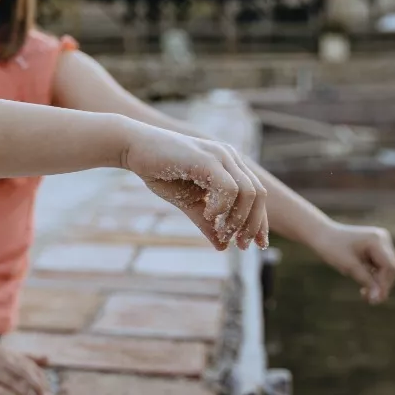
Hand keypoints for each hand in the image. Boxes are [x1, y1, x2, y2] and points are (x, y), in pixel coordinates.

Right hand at [123, 123, 268, 250]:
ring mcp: (220, 156)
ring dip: (237, 218)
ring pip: (248, 192)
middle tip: (239, 245)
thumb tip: (222, 246)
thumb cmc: (161, 172)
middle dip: (252, 224)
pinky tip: (207, 213)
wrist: (135, 148)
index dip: (259, 222)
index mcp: (230, 166)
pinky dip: (222, 206)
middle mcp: (230, 158)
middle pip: (258, 195)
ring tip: (221, 231)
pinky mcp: (207, 159)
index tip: (258, 245)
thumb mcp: (189, 203)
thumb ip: (207, 222)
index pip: (257, 196)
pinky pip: (228, 188)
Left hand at [310, 222, 394, 302]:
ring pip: (386, 270)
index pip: (389, 267)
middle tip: (369, 300)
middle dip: (382, 285)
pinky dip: (373, 277)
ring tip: (364, 295)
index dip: (384, 285)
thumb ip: (366, 280)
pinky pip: (379, 266)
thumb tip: (378, 298)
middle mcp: (383, 239)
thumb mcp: (349, 266)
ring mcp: (380, 243)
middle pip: (391, 269)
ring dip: (377, 283)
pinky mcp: (375, 248)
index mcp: (378, 240)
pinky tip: (364, 288)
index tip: (374, 300)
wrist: (319, 234)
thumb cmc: (331, 247)